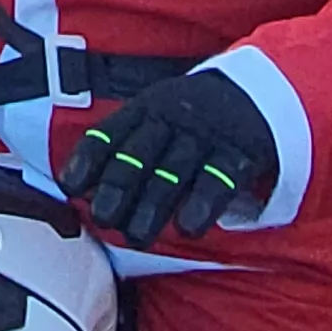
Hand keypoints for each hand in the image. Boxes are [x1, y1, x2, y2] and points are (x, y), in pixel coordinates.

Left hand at [57, 69, 276, 247]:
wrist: (261, 92)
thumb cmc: (193, 117)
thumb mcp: (156, 115)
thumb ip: (123, 145)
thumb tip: (78, 188)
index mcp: (146, 109)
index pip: (110, 134)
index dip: (88, 161)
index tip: (70, 188)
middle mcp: (172, 118)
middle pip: (138, 157)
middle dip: (117, 190)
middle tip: (103, 220)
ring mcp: (206, 135)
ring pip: (173, 174)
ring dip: (152, 208)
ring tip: (137, 238)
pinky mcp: (238, 154)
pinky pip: (218, 181)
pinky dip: (201, 206)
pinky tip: (188, 230)